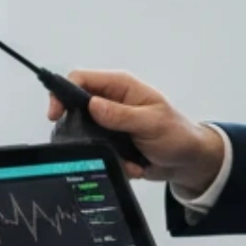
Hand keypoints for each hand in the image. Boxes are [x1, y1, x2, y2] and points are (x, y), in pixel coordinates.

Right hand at [47, 69, 226, 191]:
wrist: (189, 161)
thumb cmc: (177, 135)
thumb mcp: (152, 123)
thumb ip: (122, 115)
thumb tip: (93, 105)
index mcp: (121, 87)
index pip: (81, 79)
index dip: (63, 93)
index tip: (56, 114)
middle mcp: (112, 102)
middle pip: (75, 107)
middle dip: (79, 129)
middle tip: (88, 145)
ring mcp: (109, 123)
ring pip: (84, 133)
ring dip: (101, 150)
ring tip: (125, 160)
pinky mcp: (111, 142)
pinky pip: (98, 151)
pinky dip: (114, 162)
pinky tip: (134, 166)